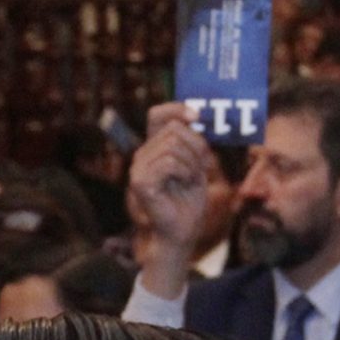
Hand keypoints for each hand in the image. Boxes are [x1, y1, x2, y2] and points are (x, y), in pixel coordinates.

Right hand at [127, 102, 211, 298]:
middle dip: (196, 146)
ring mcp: (139, 168)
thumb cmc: (189, 200)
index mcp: (153, 148)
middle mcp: (142, 154)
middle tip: (201, 167)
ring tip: (191, 179)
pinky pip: (169, 163)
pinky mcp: (141, 182)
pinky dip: (185, 172)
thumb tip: (194, 113)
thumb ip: (191, 140)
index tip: (196, 115)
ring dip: (192, 163)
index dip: (176, 109)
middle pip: (173, 130)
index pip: (157, 114)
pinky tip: (184, 184)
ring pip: (173, 146)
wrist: (182, 231)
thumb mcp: (195, 164)